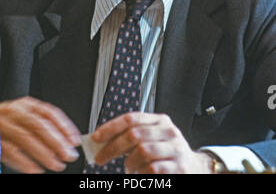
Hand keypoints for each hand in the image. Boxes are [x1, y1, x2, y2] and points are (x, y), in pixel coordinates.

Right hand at [0, 96, 80, 172]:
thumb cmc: (3, 124)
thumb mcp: (24, 119)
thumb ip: (42, 126)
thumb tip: (66, 140)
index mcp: (27, 104)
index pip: (50, 112)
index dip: (65, 126)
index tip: (75, 140)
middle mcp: (15, 111)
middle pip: (40, 125)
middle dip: (57, 141)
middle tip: (69, 154)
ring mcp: (3, 124)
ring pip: (27, 138)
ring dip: (44, 153)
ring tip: (56, 164)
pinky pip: (11, 151)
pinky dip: (25, 161)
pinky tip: (35, 170)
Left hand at [92, 112, 212, 173]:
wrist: (196, 168)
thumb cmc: (167, 153)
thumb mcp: (152, 138)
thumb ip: (132, 136)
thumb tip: (101, 141)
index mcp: (160, 120)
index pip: (131, 118)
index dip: (111, 127)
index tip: (96, 137)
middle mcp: (169, 131)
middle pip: (134, 134)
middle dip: (112, 147)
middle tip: (99, 158)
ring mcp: (175, 149)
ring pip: (142, 151)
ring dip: (129, 163)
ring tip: (128, 168)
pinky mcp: (179, 168)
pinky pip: (152, 169)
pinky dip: (140, 174)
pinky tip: (140, 175)